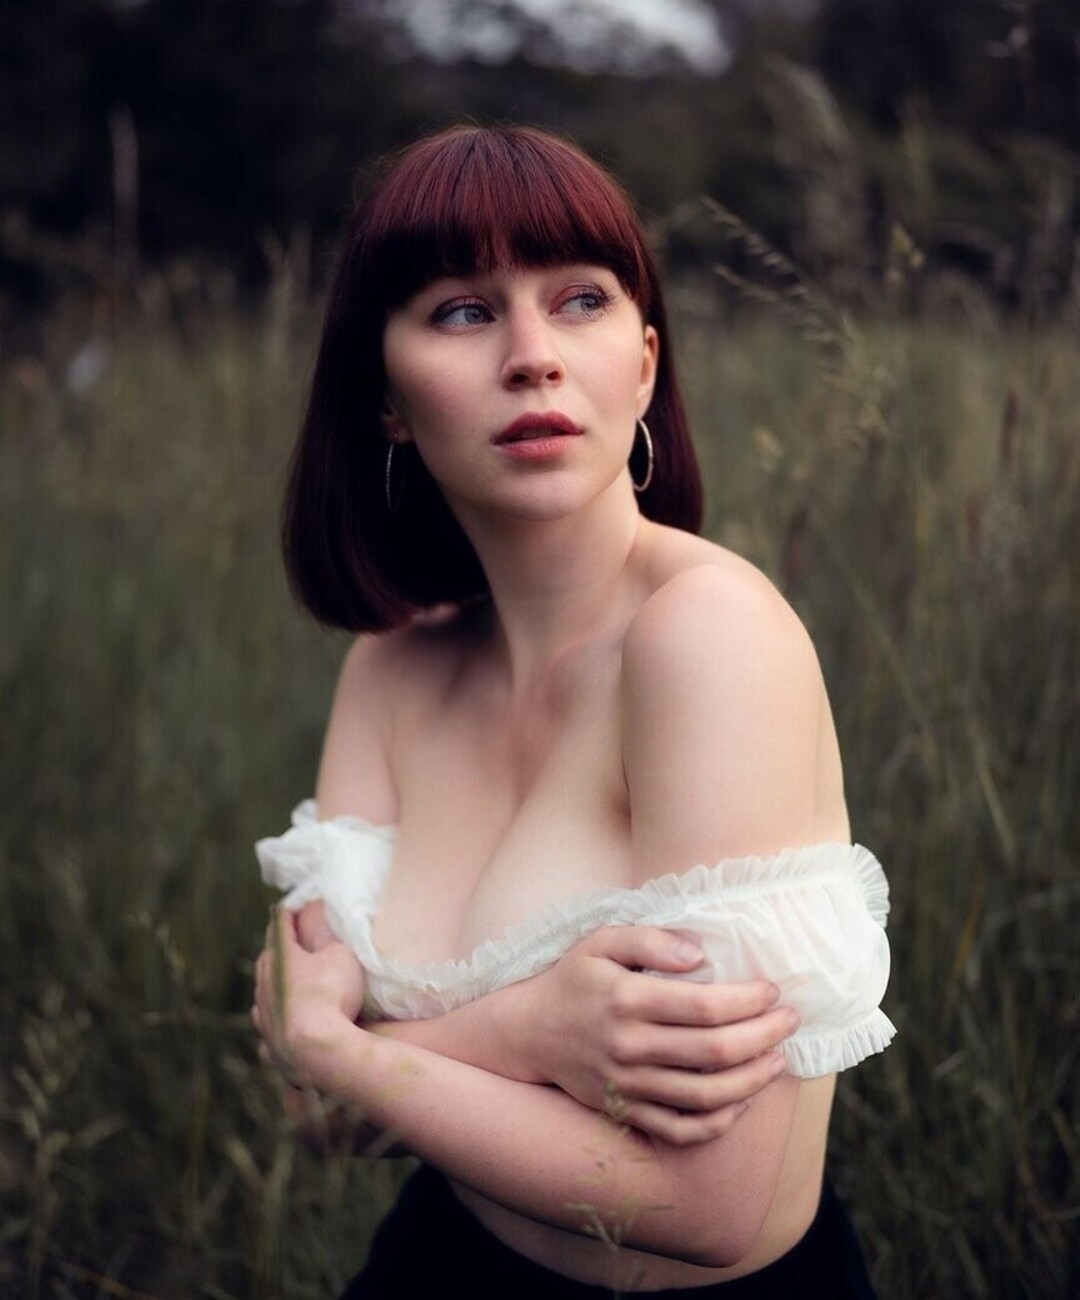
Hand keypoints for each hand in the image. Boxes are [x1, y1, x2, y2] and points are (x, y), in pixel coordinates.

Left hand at [252, 907, 364, 1086]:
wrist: (318, 1052)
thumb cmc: (331, 995)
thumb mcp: (340, 954)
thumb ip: (326, 935)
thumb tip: (316, 914)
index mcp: (280, 955)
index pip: (281, 924)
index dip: (290, 912)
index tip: (295, 905)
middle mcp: (264, 982)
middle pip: (268, 956)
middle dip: (279, 945)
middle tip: (291, 938)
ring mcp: (263, 1014)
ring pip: (263, 989)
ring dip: (274, 981)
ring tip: (285, 979)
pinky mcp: (267, 1041)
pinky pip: (267, 1023)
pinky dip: (274, 1017)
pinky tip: (278, 1021)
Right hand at [508, 926, 798, 1144]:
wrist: (530, 1031)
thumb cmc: (574, 979)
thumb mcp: (600, 941)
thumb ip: (648, 940)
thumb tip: (698, 954)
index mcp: (627, 1000)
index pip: (703, 1006)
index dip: (747, 1000)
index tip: (772, 990)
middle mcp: (629, 1047)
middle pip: (714, 1052)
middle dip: (764, 1035)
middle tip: (790, 1020)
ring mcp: (628, 1086)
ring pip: (706, 1096)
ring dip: (753, 1080)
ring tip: (778, 1058)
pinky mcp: (626, 1112)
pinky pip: (681, 1130)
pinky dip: (718, 1122)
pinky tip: (743, 1100)